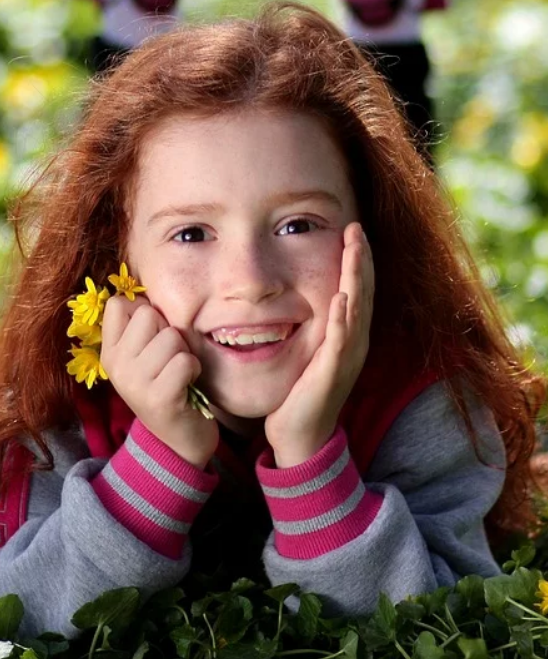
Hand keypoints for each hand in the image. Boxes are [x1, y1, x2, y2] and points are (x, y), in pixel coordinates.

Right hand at [101, 296, 218, 468]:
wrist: (178, 441)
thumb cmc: (167, 385)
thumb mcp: (144, 356)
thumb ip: (141, 326)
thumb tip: (143, 291)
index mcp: (110, 351)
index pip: (119, 303)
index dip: (145, 312)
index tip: (153, 337)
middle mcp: (116, 366)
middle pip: (149, 315)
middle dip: (169, 332)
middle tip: (169, 359)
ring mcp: (134, 383)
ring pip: (171, 337)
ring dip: (184, 353)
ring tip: (178, 373)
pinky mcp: (159, 399)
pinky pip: (184, 361)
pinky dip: (193, 370)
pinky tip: (187, 385)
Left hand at [264, 222, 373, 467]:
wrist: (300, 435)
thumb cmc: (302, 391)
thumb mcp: (312, 350)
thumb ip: (317, 324)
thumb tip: (313, 295)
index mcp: (350, 336)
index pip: (358, 290)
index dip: (358, 260)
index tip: (352, 230)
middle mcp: (355, 344)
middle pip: (364, 294)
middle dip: (361, 260)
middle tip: (357, 229)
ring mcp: (346, 359)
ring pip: (357, 311)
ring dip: (356, 279)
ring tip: (355, 250)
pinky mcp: (331, 375)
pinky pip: (339, 343)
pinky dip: (342, 320)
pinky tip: (340, 298)